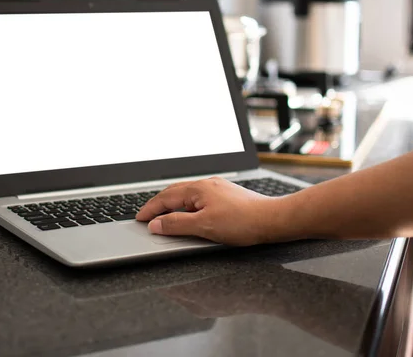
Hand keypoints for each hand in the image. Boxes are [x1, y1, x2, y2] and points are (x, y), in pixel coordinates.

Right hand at [135, 177, 295, 245]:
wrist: (272, 219)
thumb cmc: (242, 222)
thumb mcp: (204, 227)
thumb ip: (176, 225)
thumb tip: (155, 224)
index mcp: (197, 189)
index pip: (165, 198)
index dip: (150, 209)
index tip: (140, 218)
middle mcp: (206, 184)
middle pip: (173, 192)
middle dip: (158, 203)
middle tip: (146, 215)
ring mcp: (217, 187)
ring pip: (186, 193)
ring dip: (171, 203)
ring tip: (163, 213)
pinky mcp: (225, 194)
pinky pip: (198, 196)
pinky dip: (186, 204)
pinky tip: (189, 211)